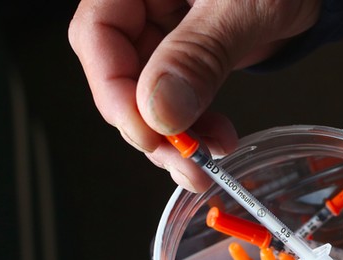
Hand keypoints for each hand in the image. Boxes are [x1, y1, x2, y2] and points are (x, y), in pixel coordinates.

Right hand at [69, 0, 321, 191]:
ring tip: (206, 161)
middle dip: (150, 124)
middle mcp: (144, 0)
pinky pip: (175, 94)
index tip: (147, 132)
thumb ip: (199, 53)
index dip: (113, 88)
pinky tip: (218, 141)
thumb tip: (160, 111)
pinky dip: (193, 124)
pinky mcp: (188, 49)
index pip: (97, 32)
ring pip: (146, 92)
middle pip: (117, 69)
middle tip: (183, 159)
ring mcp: (164, 26)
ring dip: (174, 135)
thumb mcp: (245, 5)